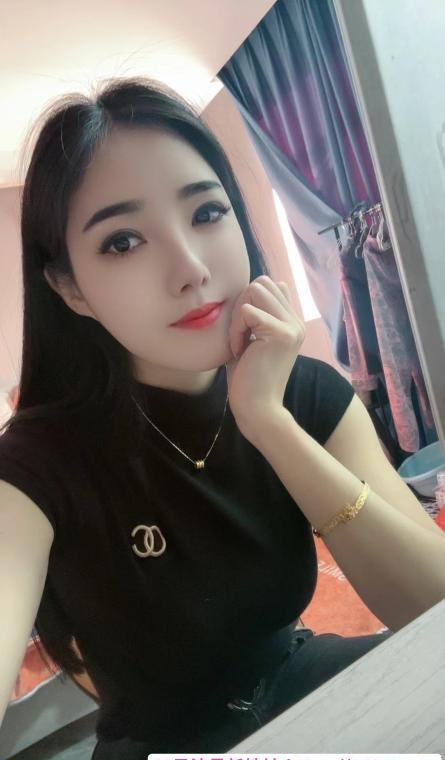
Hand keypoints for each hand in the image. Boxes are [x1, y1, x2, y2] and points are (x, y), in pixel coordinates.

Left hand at [226, 275, 305, 439]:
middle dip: (241, 303)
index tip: (242, 333)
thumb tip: (260, 288)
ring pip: (256, 289)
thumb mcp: (251, 341)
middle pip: (262, 282)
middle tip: (237, 334)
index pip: (269, 285)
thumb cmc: (248, 380)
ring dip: (238, 314)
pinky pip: (248, 311)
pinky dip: (236, 329)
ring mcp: (292, 327)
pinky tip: (239, 351)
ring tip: (239, 341)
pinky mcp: (282, 334)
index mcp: (291, 322)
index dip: (246, 303)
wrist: (258, 409)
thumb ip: (256, 316)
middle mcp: (296, 322)